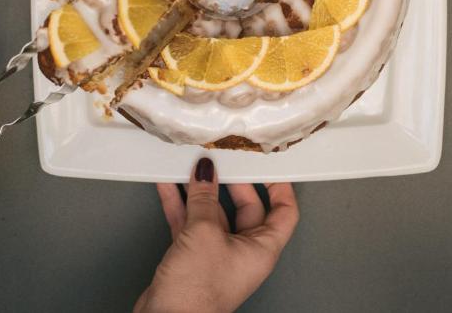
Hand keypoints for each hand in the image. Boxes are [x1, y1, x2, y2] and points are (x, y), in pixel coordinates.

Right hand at [135, 158, 298, 312]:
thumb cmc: (197, 292)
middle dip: (231, 182)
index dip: (279, 186)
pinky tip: (168, 185)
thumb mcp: (204, 232)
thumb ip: (204, 198)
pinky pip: (189, 223)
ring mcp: (217, 254)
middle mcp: (243, 252)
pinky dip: (179, 204)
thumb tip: (205, 171)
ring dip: (200, 191)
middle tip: (221, 159)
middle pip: (246, 207)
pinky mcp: (192, 257)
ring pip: (212, 213)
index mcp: (262, 249)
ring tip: (191, 165)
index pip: (284, 212)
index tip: (268, 164)